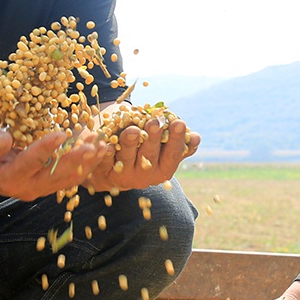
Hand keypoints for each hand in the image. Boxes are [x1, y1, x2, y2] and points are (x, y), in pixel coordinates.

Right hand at [0, 127, 98, 200]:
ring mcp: (42, 189)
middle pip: (56, 175)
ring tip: (104, 146)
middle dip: (76, 160)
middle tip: (94, 145)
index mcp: (9, 178)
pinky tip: (101, 150)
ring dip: (88, 163)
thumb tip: (4, 139)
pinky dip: (87, 164)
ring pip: (69, 179)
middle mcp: (28, 188)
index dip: (45, 149)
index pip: (30, 163)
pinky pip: (72, 177)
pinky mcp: (51, 186)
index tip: (61, 134)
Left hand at [84, 117, 199, 192]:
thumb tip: (196, 137)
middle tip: (155, 122)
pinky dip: (105, 153)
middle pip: (149, 155)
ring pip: (126, 158)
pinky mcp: (103, 171)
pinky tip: (106, 145)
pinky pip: (104, 162)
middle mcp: (144, 176)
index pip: (172, 154)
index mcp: (163, 170)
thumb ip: (179, 145)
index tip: (179, 123)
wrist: (113, 169)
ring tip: (132, 130)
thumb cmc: (145, 152)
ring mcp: (123, 175)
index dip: (176, 139)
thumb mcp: (163, 150)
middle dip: (152, 138)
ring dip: (129, 143)